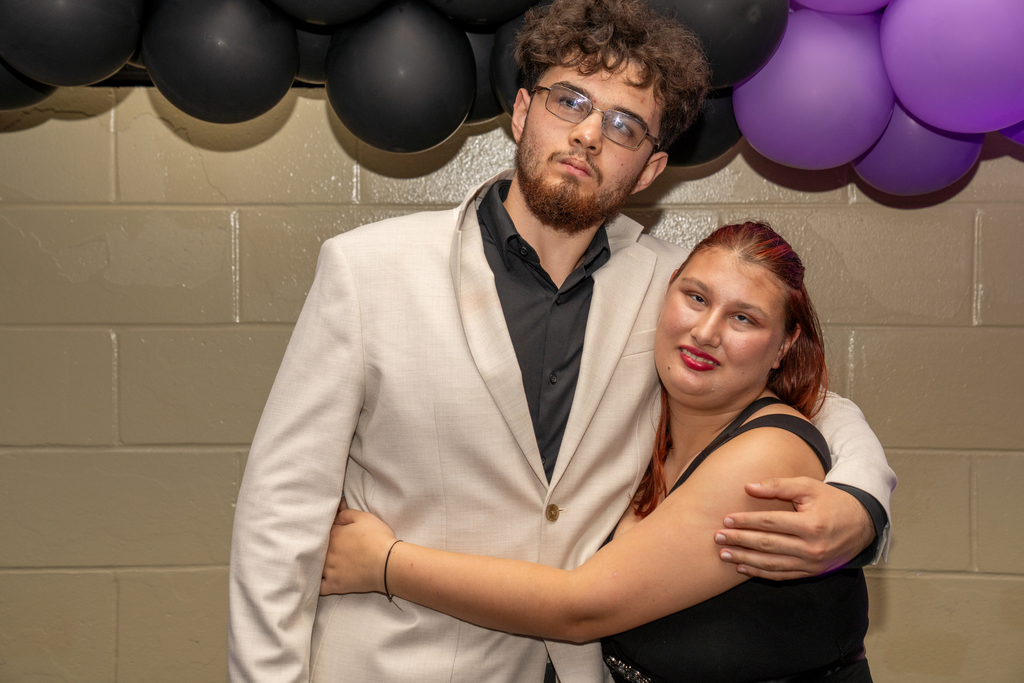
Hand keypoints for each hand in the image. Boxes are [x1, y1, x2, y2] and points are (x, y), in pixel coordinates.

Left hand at [320, 501, 397, 595]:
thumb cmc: (378, 538)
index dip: (328, 529)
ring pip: (314, 567)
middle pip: (316, 548)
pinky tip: (318, 581)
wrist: (388, 564)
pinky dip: (317, 584)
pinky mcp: (334, 585)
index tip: (333, 530)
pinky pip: (319, 588)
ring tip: (318, 562)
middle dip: (318, 546)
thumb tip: (336, 510)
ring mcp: (329, 570)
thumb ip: (346, 513)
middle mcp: (327, 553)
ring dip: (315, 564)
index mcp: (333, 535)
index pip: (322, 530)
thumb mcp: (364, 517)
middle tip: (326, 546)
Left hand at [714, 477, 873, 579]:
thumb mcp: (808, 486)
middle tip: (718, 538)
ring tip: (724, 554)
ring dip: (745, 560)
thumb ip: (778, 485)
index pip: (770, 523)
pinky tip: (743, 568)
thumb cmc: (831, 501)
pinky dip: (761, 573)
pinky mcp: (811, 572)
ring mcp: (812, 564)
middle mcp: (811, 548)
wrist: (862, 524)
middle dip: (740, 541)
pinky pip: (782, 575)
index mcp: (811, 524)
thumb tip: (748, 486)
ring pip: (772, 564)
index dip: (746, 521)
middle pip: (767, 545)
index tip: (727, 519)